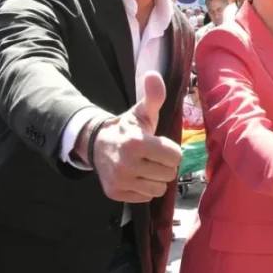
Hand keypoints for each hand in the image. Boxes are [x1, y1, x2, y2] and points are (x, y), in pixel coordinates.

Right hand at [75, 72, 182, 202]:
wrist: (97, 144)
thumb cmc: (127, 128)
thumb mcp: (142, 111)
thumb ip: (153, 96)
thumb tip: (153, 75)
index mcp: (137, 143)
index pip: (175, 157)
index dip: (171, 150)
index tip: (160, 145)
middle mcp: (127, 165)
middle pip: (169, 174)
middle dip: (164, 165)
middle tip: (152, 156)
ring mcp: (120, 181)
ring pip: (158, 189)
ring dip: (156, 178)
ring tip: (145, 166)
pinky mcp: (115, 194)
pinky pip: (145, 198)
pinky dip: (144, 188)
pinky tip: (136, 176)